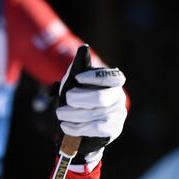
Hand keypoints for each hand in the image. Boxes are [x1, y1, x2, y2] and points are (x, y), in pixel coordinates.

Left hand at [56, 45, 127, 160]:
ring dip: (73, 115)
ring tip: (60, 113)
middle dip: (79, 99)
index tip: (77, 78)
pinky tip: (66, 126)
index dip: (94, 77)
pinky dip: (77, 127)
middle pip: (100, 98)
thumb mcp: (75, 82)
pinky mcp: (113, 130)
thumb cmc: (78, 98)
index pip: (111, 76)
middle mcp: (118, 96)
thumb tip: (83, 48)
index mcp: (113, 81)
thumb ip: (79, 67)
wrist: (80, 125)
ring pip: (95, 115)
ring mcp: (118, 114)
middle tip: (66, 99)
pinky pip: (95, 129)